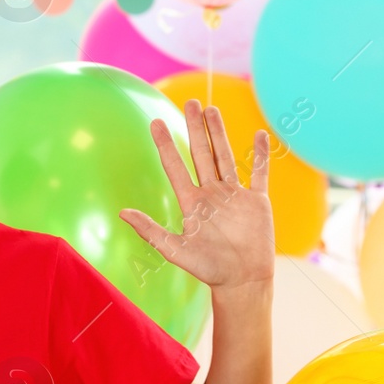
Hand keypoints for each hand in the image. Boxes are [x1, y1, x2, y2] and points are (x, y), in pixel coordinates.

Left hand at [119, 98, 274, 290]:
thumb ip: (150, 230)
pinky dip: (261, 155)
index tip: (156, 123)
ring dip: (219, 133)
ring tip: (212, 110)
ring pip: (226, 156)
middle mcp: (211, 194)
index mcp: (191, 202)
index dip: (166, 145)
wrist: (241, 281)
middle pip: (201, 153)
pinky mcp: (257, 200)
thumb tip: (122, 213)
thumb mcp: (175, 249)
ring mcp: (234, 195)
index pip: (176, 166)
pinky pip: (259, 172)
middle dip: (195, 128)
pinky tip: (260, 135)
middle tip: (189, 102)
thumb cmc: (207, 268)